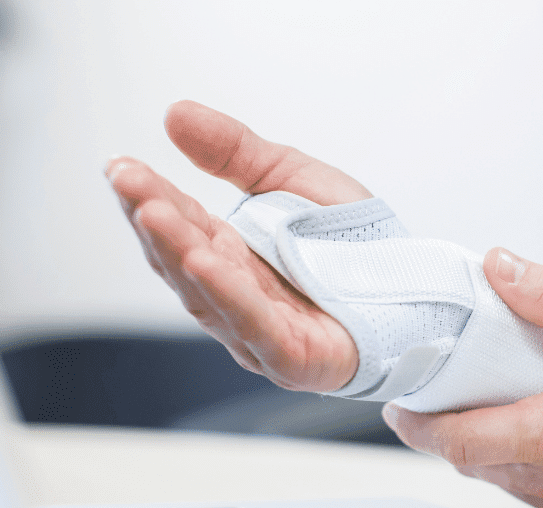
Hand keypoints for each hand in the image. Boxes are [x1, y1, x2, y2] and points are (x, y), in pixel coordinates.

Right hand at [107, 100, 367, 391]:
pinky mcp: (296, 358)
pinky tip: (203, 262)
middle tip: (127, 180)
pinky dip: (228, 295)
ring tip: (152, 214)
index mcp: (232, 256)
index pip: (179, 225)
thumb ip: (236, 152)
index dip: (147, 196)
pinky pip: (256, 327)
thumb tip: (175, 114)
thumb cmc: (356, 246)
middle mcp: (238, 297)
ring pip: (209, 295)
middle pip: (183, 260)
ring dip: (177, 253)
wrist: (422, 289)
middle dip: (153, 219)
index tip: (120, 166)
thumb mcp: (292, 180)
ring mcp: (262, 333)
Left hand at [383, 248, 542, 507]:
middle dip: (454, 429)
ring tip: (509, 403)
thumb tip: (502, 268)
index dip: (418, 425)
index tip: (401, 407)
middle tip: (453, 391)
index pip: (456, 441)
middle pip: (475, 461)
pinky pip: (540, 494)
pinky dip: (529, 464)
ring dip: (493, 446)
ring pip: (506, 480)